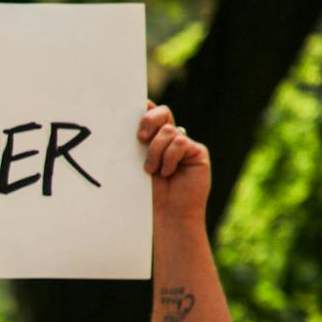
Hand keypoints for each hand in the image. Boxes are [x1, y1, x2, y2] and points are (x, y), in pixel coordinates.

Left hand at [140, 102, 210, 222]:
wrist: (166, 215)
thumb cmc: (144, 195)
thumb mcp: (133, 166)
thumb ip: (132, 145)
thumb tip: (124, 122)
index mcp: (151, 140)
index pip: (149, 114)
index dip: (143, 108)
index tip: (131, 106)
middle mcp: (169, 139)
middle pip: (162, 113)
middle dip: (149, 120)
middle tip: (140, 138)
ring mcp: (184, 145)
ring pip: (169, 131)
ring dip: (155, 151)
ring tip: (151, 171)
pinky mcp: (198, 152)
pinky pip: (181, 142)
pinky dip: (170, 157)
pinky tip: (167, 172)